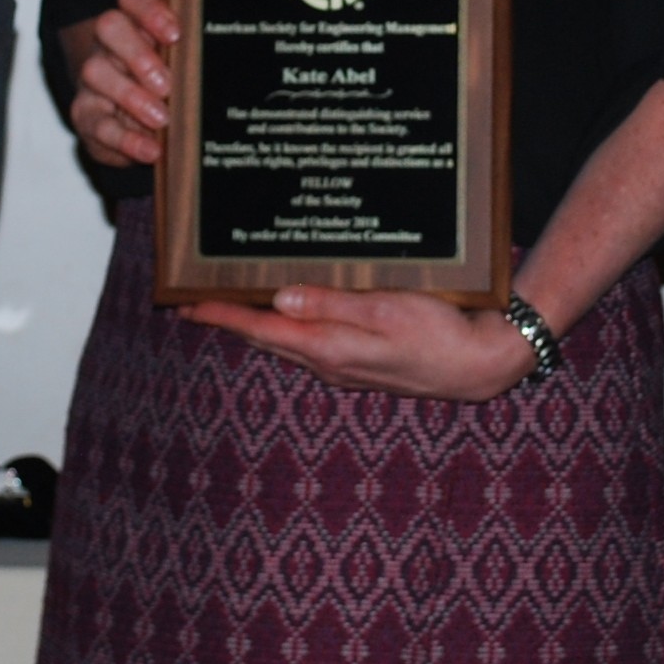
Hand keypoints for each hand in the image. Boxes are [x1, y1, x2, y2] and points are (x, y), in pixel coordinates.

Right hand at [58, 0, 176, 166]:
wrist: (128, 125)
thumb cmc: (163, 88)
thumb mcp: (179, 69)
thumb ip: (191, 59)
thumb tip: (225, 61)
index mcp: (135, 24)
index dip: (150, 9)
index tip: (175, 35)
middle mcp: (109, 45)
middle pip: (109, 26)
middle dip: (137, 52)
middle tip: (165, 83)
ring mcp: (93, 80)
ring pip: (96, 71)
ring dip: (131, 95)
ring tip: (161, 118)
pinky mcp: (86, 116)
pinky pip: (99, 123)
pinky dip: (127, 139)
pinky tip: (151, 150)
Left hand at [181, 286, 543, 401]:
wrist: (480, 364)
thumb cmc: (439, 333)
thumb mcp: (386, 310)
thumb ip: (332, 304)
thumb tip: (280, 298)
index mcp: (329, 347)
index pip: (260, 328)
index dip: (220, 315)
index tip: (183, 304)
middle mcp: (329, 362)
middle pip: (265, 337)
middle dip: (228, 319)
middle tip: (192, 301)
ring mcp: (344, 365)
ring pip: (285, 341)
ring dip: (255, 323)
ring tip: (229, 302)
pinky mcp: (359, 362)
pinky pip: (308, 343)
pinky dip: (287, 326)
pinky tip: (289, 311)